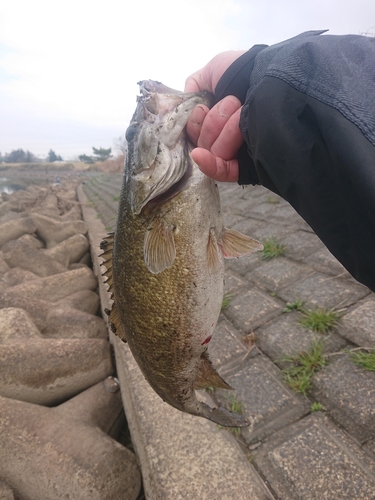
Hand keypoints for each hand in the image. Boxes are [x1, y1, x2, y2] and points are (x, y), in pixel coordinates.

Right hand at [184, 51, 245, 182]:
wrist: (271, 77)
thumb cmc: (244, 71)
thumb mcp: (214, 70)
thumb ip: (195, 86)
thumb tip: (191, 105)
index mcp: (214, 119)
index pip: (193, 132)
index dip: (194, 122)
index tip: (203, 108)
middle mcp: (223, 137)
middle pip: (201, 142)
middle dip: (213, 121)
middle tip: (233, 102)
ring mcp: (233, 152)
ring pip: (211, 152)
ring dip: (222, 129)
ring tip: (240, 111)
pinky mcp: (243, 166)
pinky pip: (220, 172)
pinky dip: (208, 164)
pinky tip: (200, 155)